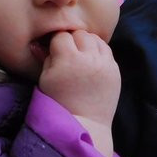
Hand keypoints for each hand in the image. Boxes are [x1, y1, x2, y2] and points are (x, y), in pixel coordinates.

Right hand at [38, 30, 119, 155]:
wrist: (85, 122)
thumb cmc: (59, 102)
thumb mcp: (45, 79)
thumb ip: (45, 57)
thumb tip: (41, 43)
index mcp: (69, 59)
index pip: (62, 36)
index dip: (56, 43)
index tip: (55, 52)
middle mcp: (89, 58)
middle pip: (80, 34)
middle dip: (73, 41)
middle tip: (68, 54)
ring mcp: (105, 63)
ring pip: (95, 39)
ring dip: (87, 43)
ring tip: (81, 56)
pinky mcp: (115, 70)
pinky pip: (106, 50)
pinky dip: (98, 52)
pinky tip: (91, 61)